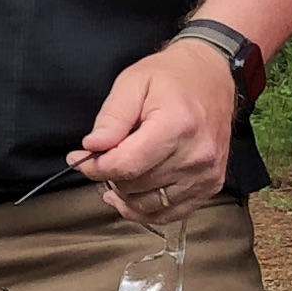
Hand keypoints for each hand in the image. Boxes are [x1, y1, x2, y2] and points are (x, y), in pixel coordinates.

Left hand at [74, 41, 237, 223]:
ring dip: (125, 194)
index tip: (79, 158)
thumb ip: (112, 117)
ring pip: (149, 205)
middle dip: (109, 175)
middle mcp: (196, 155)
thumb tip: (93, 147)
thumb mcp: (133, 82)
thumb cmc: (172, 77)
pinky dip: (145, 209)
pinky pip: (170, 214)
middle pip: (135, 186)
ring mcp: (206, 174)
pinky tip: (131, 195)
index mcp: (176, 126)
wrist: (212, 77)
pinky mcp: (210, 186)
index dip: (95, 166)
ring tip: (116, 173)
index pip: (126, 165)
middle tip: (101, 157)